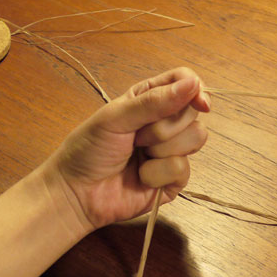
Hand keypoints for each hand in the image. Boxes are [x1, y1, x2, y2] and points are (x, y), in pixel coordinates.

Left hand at [38, 67, 209, 234]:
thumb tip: (193, 83)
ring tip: (137, 156)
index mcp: (150, 99)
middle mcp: (165, 122)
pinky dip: (157, 173)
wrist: (76, 193)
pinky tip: (140, 177)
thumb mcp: (116, 117)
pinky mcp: (173, 179)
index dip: (196, 89)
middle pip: (193, 114)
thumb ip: (154, 101)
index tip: (200, 102)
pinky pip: (182, 169)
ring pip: (194, 139)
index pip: (186, 83)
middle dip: (164, 127)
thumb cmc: (89, 149)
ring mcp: (171, 151)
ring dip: (161, 150)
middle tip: (137, 137)